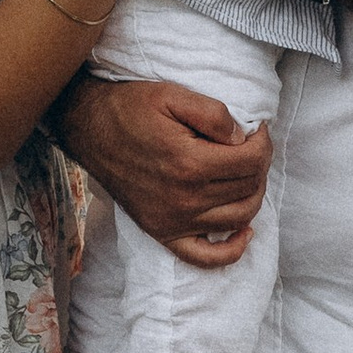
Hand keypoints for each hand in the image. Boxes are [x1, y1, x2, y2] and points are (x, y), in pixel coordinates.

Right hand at [56, 76, 271, 266]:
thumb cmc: (131, 109)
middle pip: (249, 188)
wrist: (89, 129)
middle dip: (258, 164)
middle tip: (249, 146)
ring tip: (244, 173)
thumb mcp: (173, 95)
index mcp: (190, 163)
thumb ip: (214, 114)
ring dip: (253, 194)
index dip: (263, 142)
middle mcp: (184, 198)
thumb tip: (243, 138)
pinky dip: (232, 250)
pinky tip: (243, 231)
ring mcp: (173, 221)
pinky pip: (206, 257)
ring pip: (239, 217)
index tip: (256, 130)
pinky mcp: (162, 232)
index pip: (252, 160)